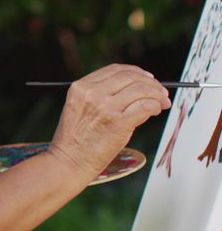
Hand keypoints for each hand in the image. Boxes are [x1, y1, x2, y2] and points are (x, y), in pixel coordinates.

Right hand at [50, 64, 170, 178]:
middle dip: (151, 82)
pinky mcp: (118, 123)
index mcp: (80, 87)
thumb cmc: (75, 139)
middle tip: (161, 92)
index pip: (115, 69)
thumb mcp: (79, 107)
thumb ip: (98, 94)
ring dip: (157, 95)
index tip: (147, 78)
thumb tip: (133, 87)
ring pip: (142, 89)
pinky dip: (155, 106)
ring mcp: (105, 108)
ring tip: (161, 102)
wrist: (69, 161)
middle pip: (131, 77)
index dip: (136, 71)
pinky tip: (155, 111)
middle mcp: (92, 94)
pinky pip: (146, 106)